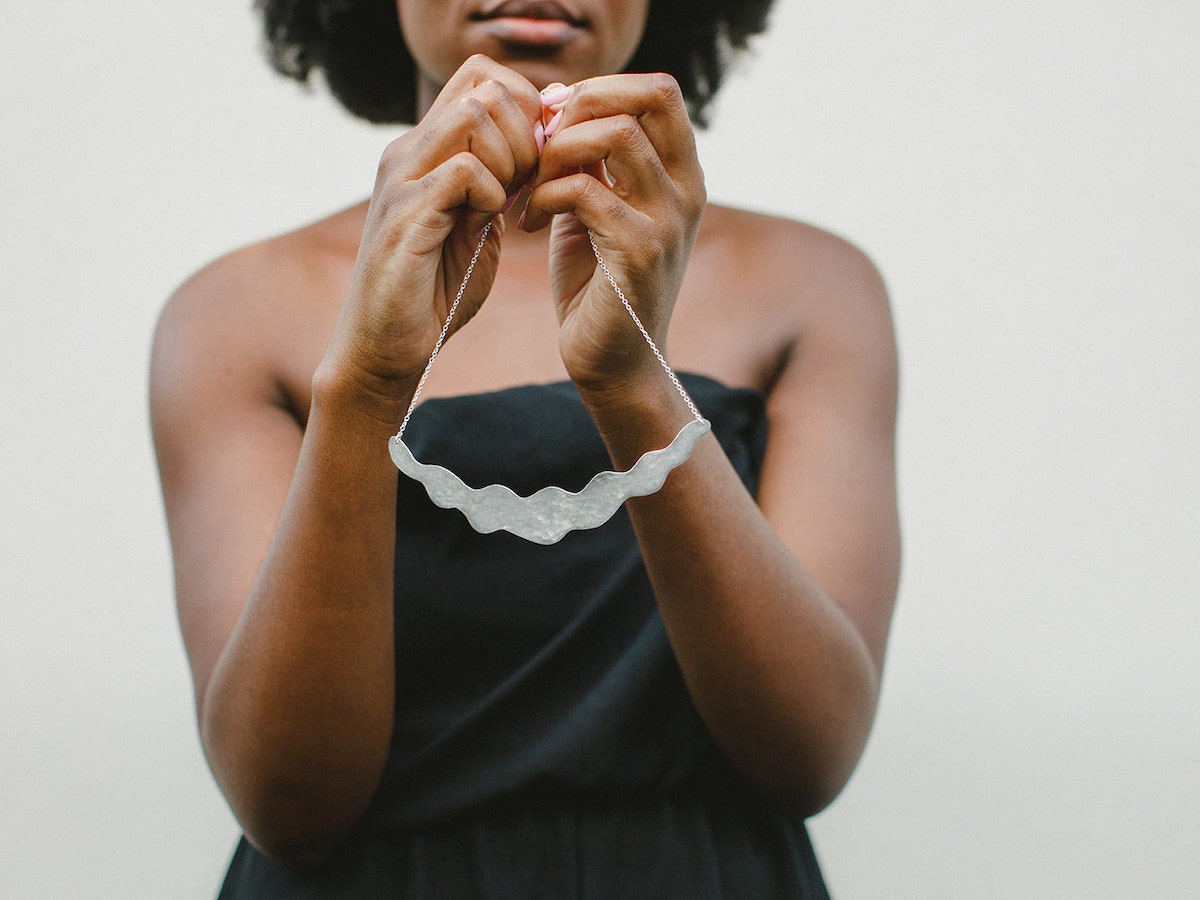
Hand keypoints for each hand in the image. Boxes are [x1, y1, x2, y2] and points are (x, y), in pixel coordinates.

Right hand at [321, 55, 541, 402]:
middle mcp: (408, 150)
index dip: (525, 106)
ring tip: (507, 205)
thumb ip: (499, 185)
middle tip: (527, 185)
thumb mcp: (477, 227)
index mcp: (426, 149)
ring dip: (510, 158)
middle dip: (526, 131)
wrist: (386, 347)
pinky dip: (493, 195)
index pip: (481, 75)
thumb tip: (538, 147)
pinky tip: (487, 226)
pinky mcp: (405, 214)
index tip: (537, 162)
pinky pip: (466, 170)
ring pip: (474, 113)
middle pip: (484, 83)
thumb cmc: (433, 293)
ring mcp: (402, 178)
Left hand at [520, 73, 706, 393]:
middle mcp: (687, 190)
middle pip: (649, 96)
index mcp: (681, 175)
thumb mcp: (595, 210)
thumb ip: (591, 162)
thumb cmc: (597, 287)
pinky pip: (587, 190)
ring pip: (617, 134)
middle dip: (582, 105)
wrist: (613, 363)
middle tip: (541, 141)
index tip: (553, 119)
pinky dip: (545, 194)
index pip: (659, 90)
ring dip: (558, 149)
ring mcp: (669, 220)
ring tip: (531, 184)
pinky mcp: (641, 252)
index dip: (600, 89)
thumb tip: (560, 103)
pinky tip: (527, 220)